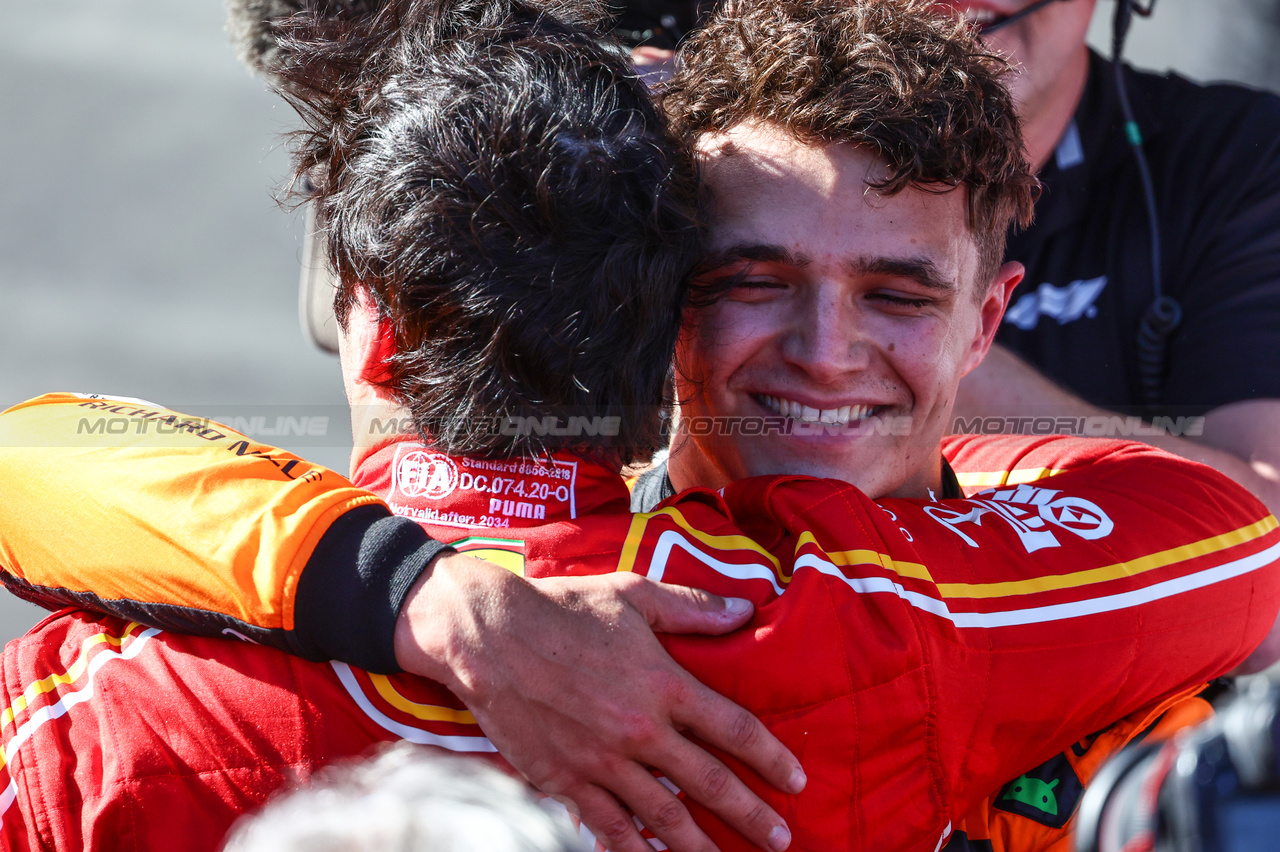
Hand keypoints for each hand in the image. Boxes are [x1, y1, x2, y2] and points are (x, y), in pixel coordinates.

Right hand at [394, 553, 804, 851]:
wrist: (489, 637)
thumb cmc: (563, 609)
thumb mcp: (633, 594)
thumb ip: (692, 608)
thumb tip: (745, 610)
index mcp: (663, 683)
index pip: (734, 729)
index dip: (771, 758)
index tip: (796, 780)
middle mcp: (640, 729)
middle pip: (708, 783)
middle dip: (750, 815)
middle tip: (781, 840)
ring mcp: (602, 761)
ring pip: (664, 816)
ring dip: (701, 846)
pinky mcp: (566, 781)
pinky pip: (609, 827)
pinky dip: (635, 850)